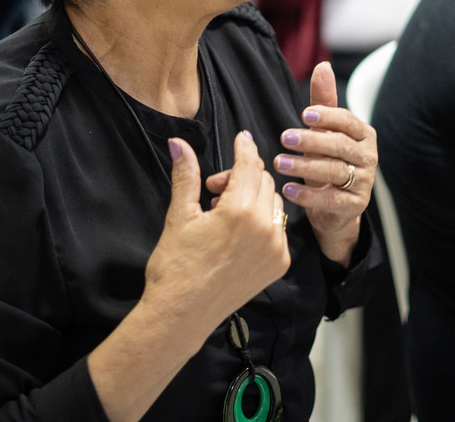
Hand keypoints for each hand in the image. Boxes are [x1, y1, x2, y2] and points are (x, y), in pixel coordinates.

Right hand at [145, 133, 289, 327]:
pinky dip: (263, 222)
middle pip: (263, 181)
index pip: (249, 165)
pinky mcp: (279, 265)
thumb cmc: (175, 268)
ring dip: (253, 198)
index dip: (244, 149)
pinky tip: (237, 233)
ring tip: (223, 214)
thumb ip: (186, 176)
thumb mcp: (179, 217)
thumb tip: (178, 143)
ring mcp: (276, 248)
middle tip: (213, 190)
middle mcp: (264, 228)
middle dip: (241, 176)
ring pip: (274, 203)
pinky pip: (279, 228)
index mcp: (239, 211)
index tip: (242, 138)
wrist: (181, 316)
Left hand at [274, 61, 376, 265]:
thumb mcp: (324, 132)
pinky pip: (332, 199)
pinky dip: (308, 195)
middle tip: (284, 138)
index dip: (327, 116)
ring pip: (335, 171)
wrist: (336, 208)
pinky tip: (287, 190)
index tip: (304, 114)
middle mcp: (368, 157)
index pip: (347, 121)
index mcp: (363, 135)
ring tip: (279, 163)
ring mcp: (365, 183)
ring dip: (305, 166)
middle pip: (340, 145)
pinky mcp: (355, 205)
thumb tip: (323, 65)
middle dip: (311, 140)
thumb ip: (324, 102)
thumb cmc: (328, 161)